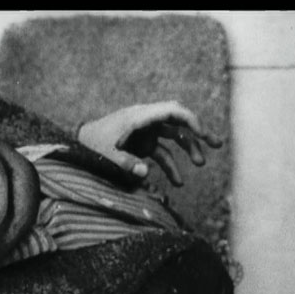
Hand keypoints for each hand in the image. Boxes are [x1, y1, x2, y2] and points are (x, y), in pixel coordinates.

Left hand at [77, 101, 222, 185]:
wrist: (78, 142)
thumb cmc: (91, 144)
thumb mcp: (106, 154)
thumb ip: (125, 163)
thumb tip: (146, 173)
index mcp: (140, 117)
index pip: (172, 111)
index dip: (189, 119)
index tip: (201, 133)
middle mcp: (146, 122)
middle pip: (178, 122)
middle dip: (198, 132)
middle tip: (216, 144)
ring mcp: (146, 133)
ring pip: (174, 137)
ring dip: (188, 149)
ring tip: (200, 163)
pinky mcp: (143, 145)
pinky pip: (162, 153)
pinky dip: (171, 166)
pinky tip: (178, 182)